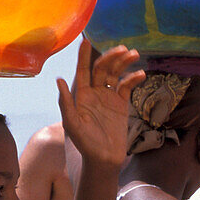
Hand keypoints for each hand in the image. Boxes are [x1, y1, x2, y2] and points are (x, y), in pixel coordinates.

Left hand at [57, 41, 144, 167]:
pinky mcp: (121, 104)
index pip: (82, 70)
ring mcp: (108, 97)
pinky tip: (140, 74)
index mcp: (80, 95)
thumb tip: (59, 80)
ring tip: (134, 54)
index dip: (83, 56)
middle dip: (111, 56)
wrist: (104, 159)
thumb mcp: (72, 124)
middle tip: (122, 49)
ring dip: (123, 63)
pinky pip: (127, 86)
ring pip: (115, 74)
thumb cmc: (85, 144)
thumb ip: (66, 103)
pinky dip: (133, 78)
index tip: (86, 40)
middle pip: (102, 68)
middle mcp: (94, 92)